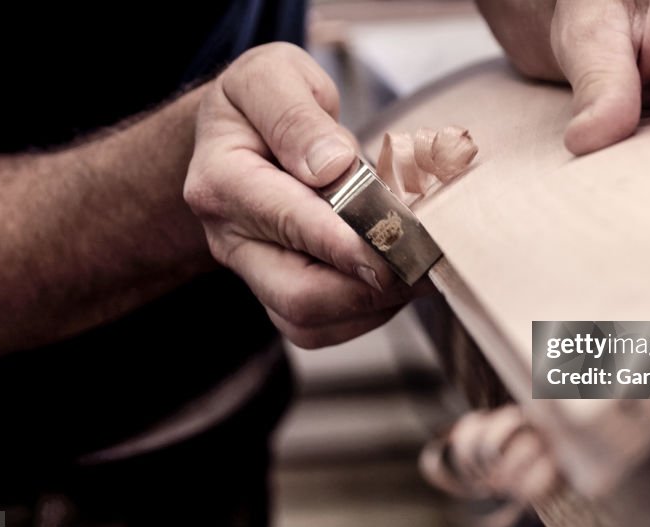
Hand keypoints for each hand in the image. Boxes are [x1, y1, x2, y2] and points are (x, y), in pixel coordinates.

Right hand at [185, 43, 428, 347]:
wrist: (241, 131)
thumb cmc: (263, 101)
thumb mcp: (272, 75)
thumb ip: (296, 115)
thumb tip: (330, 167)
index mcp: (223, 180)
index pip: (287, 220)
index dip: (346, 239)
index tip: (397, 243)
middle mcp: (231, 238)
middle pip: (298, 295)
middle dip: (370, 288)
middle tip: (426, 264)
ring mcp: (253, 272)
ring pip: (311, 323)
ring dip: (374, 305)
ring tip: (420, 269)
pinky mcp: (276, 293)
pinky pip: (321, 327)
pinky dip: (366, 312)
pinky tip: (397, 278)